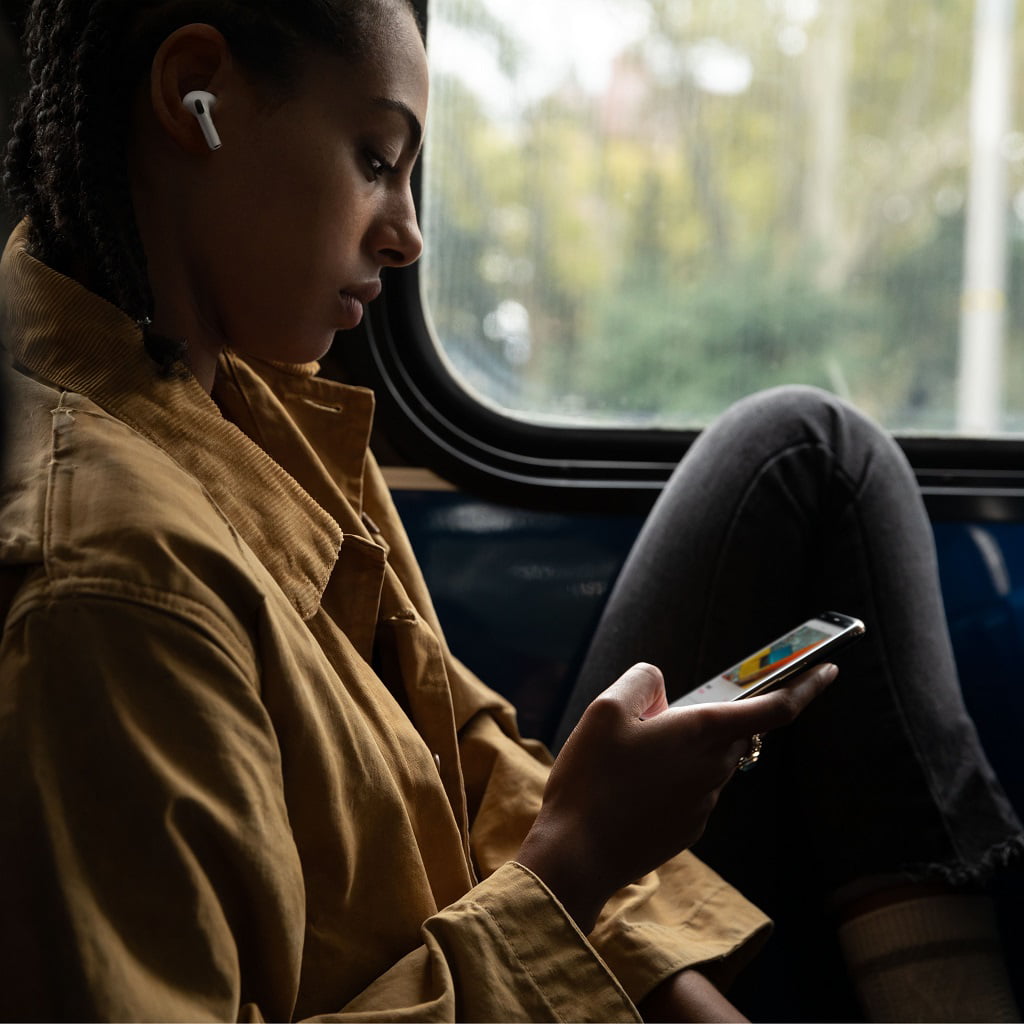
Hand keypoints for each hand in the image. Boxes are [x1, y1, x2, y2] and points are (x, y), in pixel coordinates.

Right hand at [518, 661, 836, 932]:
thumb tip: (662, 688)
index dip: (806, 685)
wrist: (578, 854)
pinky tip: (628, 787)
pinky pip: (689, 790)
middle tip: (657, 716)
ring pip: (707, 760)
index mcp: (702, 732)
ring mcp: (703, 803)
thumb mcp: (605, 710)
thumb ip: (642, 682)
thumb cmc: (592, 778)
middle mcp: (714, 768)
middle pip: (731, 731)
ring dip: (683, 749)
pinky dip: (669, 779)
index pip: (774, 708)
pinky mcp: (688, 828)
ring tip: (628, 757)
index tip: (829, 669)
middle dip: (707, 717)